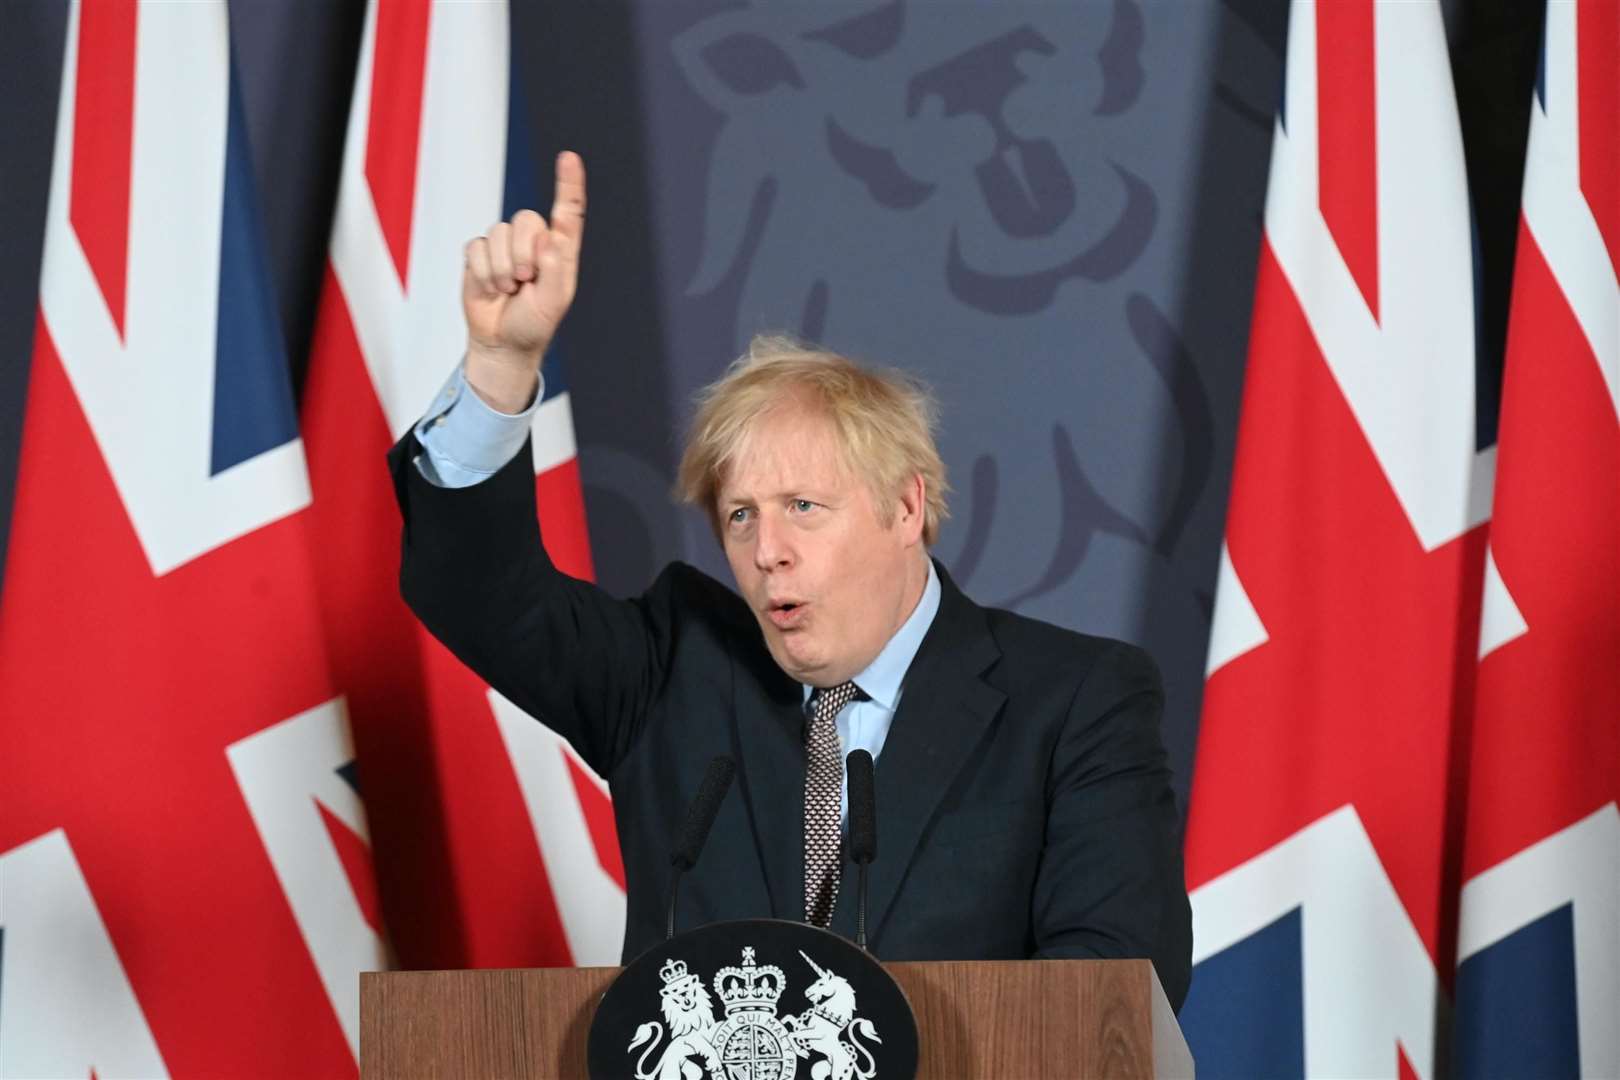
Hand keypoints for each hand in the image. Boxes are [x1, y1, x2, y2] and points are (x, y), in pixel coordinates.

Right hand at [461, 151, 585, 411]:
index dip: (568, 184)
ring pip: (498, 232)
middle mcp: (534, 242)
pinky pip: (477, 247)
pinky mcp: (480, 254)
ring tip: (508, 290)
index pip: (568, 211)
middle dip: (522, 253)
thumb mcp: (553, 303)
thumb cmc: (534, 323)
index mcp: (560, 250)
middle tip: (524, 282)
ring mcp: (505, 246)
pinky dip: (482, 272)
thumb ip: (554, 271)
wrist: (501, 342)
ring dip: (501, 268)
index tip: (568, 157)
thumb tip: (548, 239)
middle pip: (526, 219)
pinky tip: (490, 289)